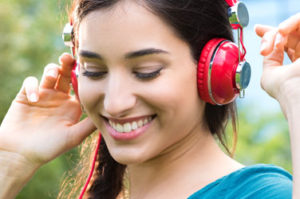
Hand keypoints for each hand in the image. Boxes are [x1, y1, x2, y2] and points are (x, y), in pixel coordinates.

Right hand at [0, 53, 95, 168]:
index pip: (80, 85)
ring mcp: (43, 95)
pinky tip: (35, 98)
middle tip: (70, 58)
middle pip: (65, 74)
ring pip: (50, 73)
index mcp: (72, 105)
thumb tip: (110, 115)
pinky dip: (33, 86)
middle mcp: (59, 98)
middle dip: (68, 64)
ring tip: (54, 75)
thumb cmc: (50, 147)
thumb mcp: (74, 136)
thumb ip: (90, 124)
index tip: (87, 70)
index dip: (83, 76)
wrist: (22, 154)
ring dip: (52, 70)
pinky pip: (30, 82)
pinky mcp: (26, 95)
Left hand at [255, 13, 299, 114]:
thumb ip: (269, 59)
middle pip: (290, 33)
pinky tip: (281, 34)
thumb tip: (266, 49)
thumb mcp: (270, 74)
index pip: (286, 44)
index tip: (257, 29)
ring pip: (296, 26)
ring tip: (272, 44)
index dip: (271, 35)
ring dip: (279, 31)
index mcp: (296, 66)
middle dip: (271, 32)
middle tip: (259, 34)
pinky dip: (290, 24)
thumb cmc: (283, 89)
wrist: (299, 92)